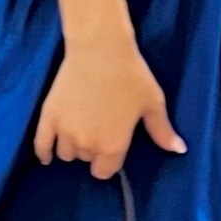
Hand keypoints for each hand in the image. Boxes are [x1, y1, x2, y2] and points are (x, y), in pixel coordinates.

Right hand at [34, 35, 185, 177]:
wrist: (100, 49)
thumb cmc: (131, 75)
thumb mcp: (152, 103)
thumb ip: (162, 131)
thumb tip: (179, 150)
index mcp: (113, 145)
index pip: (104, 172)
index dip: (107, 162)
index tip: (110, 147)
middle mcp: (87, 144)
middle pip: (86, 159)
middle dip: (92, 149)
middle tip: (98, 127)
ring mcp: (65, 131)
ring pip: (66, 153)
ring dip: (72, 146)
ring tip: (79, 130)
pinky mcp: (48, 117)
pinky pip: (41, 145)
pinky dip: (44, 152)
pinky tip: (47, 155)